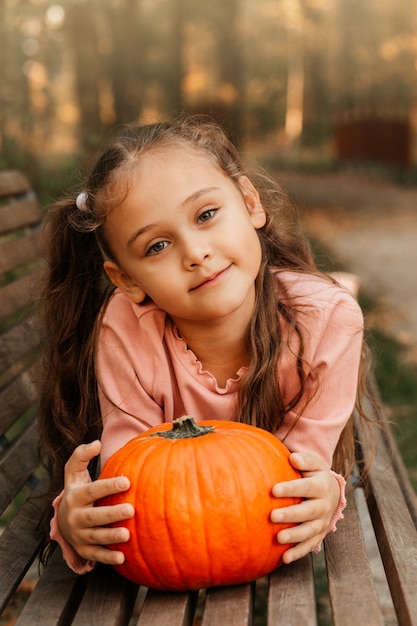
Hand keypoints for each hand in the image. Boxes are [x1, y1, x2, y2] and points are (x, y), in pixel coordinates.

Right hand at [58, 441, 133, 564]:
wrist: (63, 519)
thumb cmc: (77, 489)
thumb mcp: (74, 471)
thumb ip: (82, 454)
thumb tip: (97, 442)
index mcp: (75, 496)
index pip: (92, 491)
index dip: (108, 486)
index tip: (126, 481)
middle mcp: (74, 517)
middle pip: (93, 517)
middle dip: (111, 514)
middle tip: (130, 509)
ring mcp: (78, 535)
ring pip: (95, 537)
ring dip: (110, 537)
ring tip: (127, 534)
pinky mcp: (84, 550)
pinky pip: (95, 556)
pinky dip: (107, 558)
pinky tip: (122, 558)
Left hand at [270, 451, 339, 563]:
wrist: (330, 491)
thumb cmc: (314, 473)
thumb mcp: (314, 462)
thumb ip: (305, 460)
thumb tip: (293, 458)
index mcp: (323, 486)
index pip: (307, 487)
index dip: (292, 489)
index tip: (274, 490)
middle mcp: (325, 506)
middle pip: (308, 512)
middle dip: (291, 515)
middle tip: (273, 516)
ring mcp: (323, 522)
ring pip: (309, 531)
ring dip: (295, 536)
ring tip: (279, 538)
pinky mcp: (319, 535)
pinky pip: (309, 546)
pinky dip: (298, 552)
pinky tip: (284, 558)